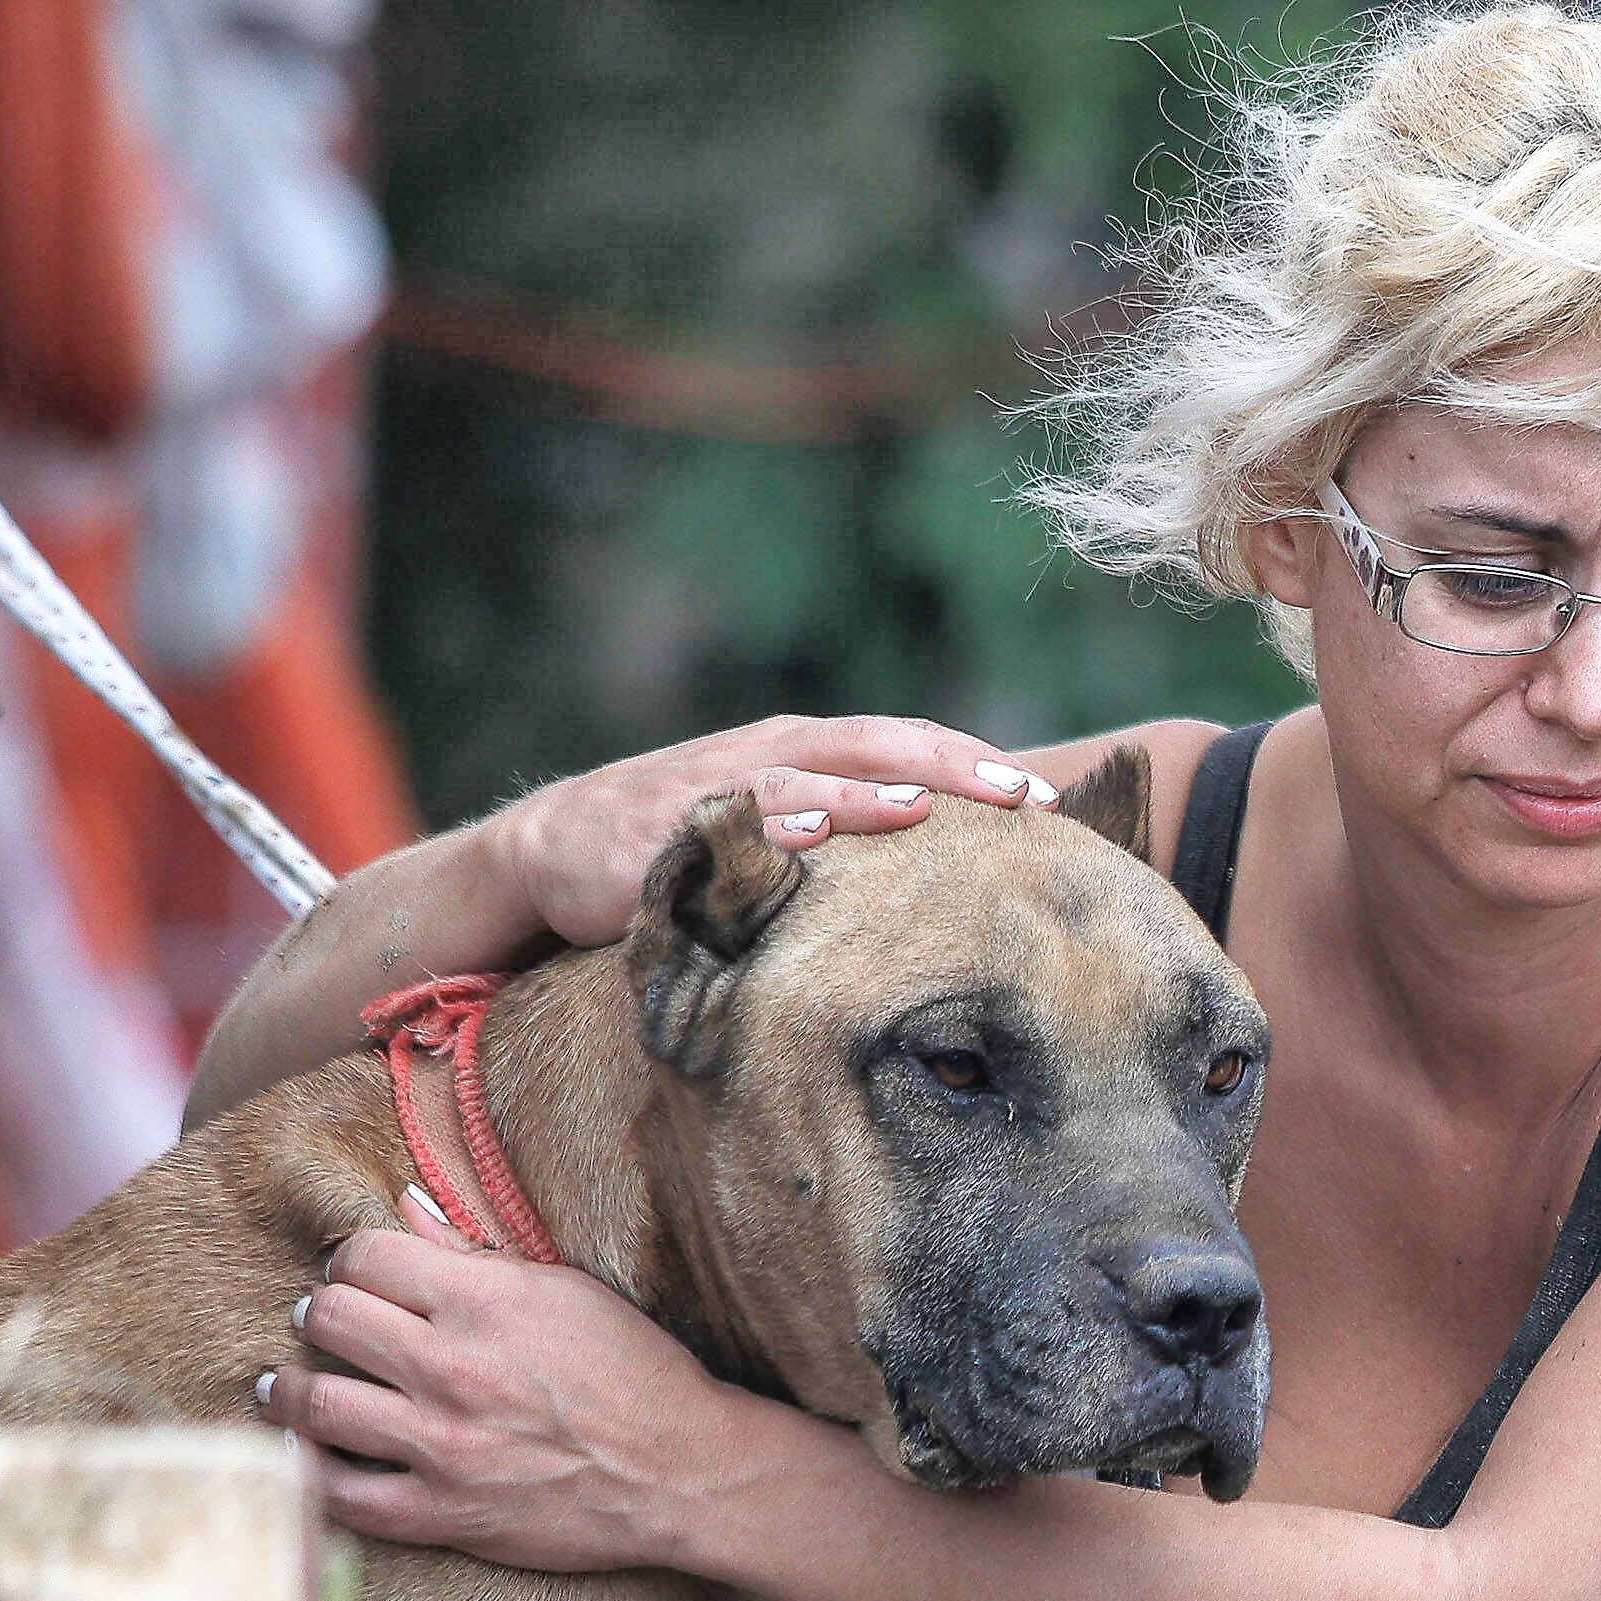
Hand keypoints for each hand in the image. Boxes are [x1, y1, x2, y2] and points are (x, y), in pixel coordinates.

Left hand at [249, 1199, 792, 1568]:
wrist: (682, 1474)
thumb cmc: (635, 1374)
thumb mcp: (566, 1291)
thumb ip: (476, 1253)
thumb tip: (406, 1206)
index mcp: (485, 1300)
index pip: (365, 1256)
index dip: (351, 1261)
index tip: (356, 1277)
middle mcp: (452, 1367)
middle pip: (328, 1318)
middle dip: (318, 1316)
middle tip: (322, 1325)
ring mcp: (442, 1445)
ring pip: (315, 1403)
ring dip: (288, 1392)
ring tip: (284, 1390)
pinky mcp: (442, 1513)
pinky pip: (339, 1495)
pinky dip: (307, 1473)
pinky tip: (303, 1456)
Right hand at [477, 715, 1057, 951]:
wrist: (555, 847)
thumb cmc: (686, 834)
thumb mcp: (775, 818)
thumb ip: (846, 823)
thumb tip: (945, 856)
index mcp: (803, 750)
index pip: (904, 743)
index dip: (973, 763)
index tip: (1045, 796)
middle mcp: (769, 756)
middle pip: (873, 747)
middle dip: (948, 767)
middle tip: (1018, 796)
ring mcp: (716, 788)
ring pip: (803, 780)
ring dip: (863, 793)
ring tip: (922, 810)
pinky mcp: (665, 831)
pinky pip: (724, 825)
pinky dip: (769, 825)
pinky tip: (810, 837)